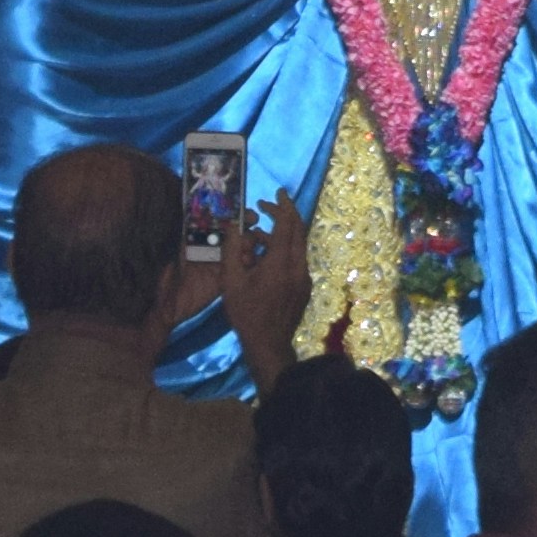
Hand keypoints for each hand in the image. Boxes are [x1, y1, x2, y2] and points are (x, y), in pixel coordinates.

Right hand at [228, 189, 316, 371]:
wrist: (268, 344)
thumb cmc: (246, 313)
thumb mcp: (231, 281)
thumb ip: (232, 249)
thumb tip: (233, 224)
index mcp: (280, 262)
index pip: (287, 224)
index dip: (282, 205)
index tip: (277, 192)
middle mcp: (298, 266)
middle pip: (298, 230)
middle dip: (284, 215)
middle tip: (267, 206)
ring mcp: (304, 278)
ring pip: (297, 246)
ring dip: (280, 236)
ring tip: (254, 240)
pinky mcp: (304, 287)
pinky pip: (296, 260)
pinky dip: (283, 251)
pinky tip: (264, 260)